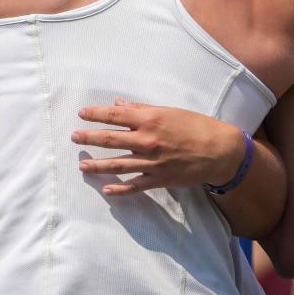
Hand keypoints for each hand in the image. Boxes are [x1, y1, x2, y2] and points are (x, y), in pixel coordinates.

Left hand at [71, 99, 244, 195]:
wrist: (219, 151)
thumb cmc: (194, 126)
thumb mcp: (168, 111)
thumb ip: (141, 109)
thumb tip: (118, 104)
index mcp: (149, 119)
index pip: (114, 115)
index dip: (95, 114)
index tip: (81, 114)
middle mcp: (146, 140)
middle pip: (110, 139)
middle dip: (89, 137)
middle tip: (74, 136)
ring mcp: (151, 162)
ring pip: (117, 164)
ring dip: (96, 165)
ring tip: (81, 165)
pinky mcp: (159, 179)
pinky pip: (135, 185)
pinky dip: (120, 189)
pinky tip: (106, 190)